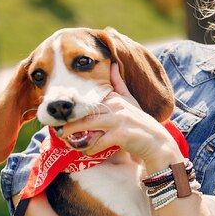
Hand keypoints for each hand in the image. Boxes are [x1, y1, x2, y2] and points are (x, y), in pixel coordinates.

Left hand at [62, 64, 183, 171]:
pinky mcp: (121, 134)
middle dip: (69, 122)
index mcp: (115, 98)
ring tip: (66, 139)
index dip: (75, 109)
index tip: (63, 115)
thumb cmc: (140, 122)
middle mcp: (116, 106)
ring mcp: (118, 120)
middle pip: (85, 113)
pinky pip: (99, 141)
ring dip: (75, 135)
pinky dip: (91, 148)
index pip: (89, 102)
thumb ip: (119, 84)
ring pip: (88, 125)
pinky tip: (88, 151)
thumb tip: (112, 64)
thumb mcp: (130, 100)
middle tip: (58, 130)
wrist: (156, 142)